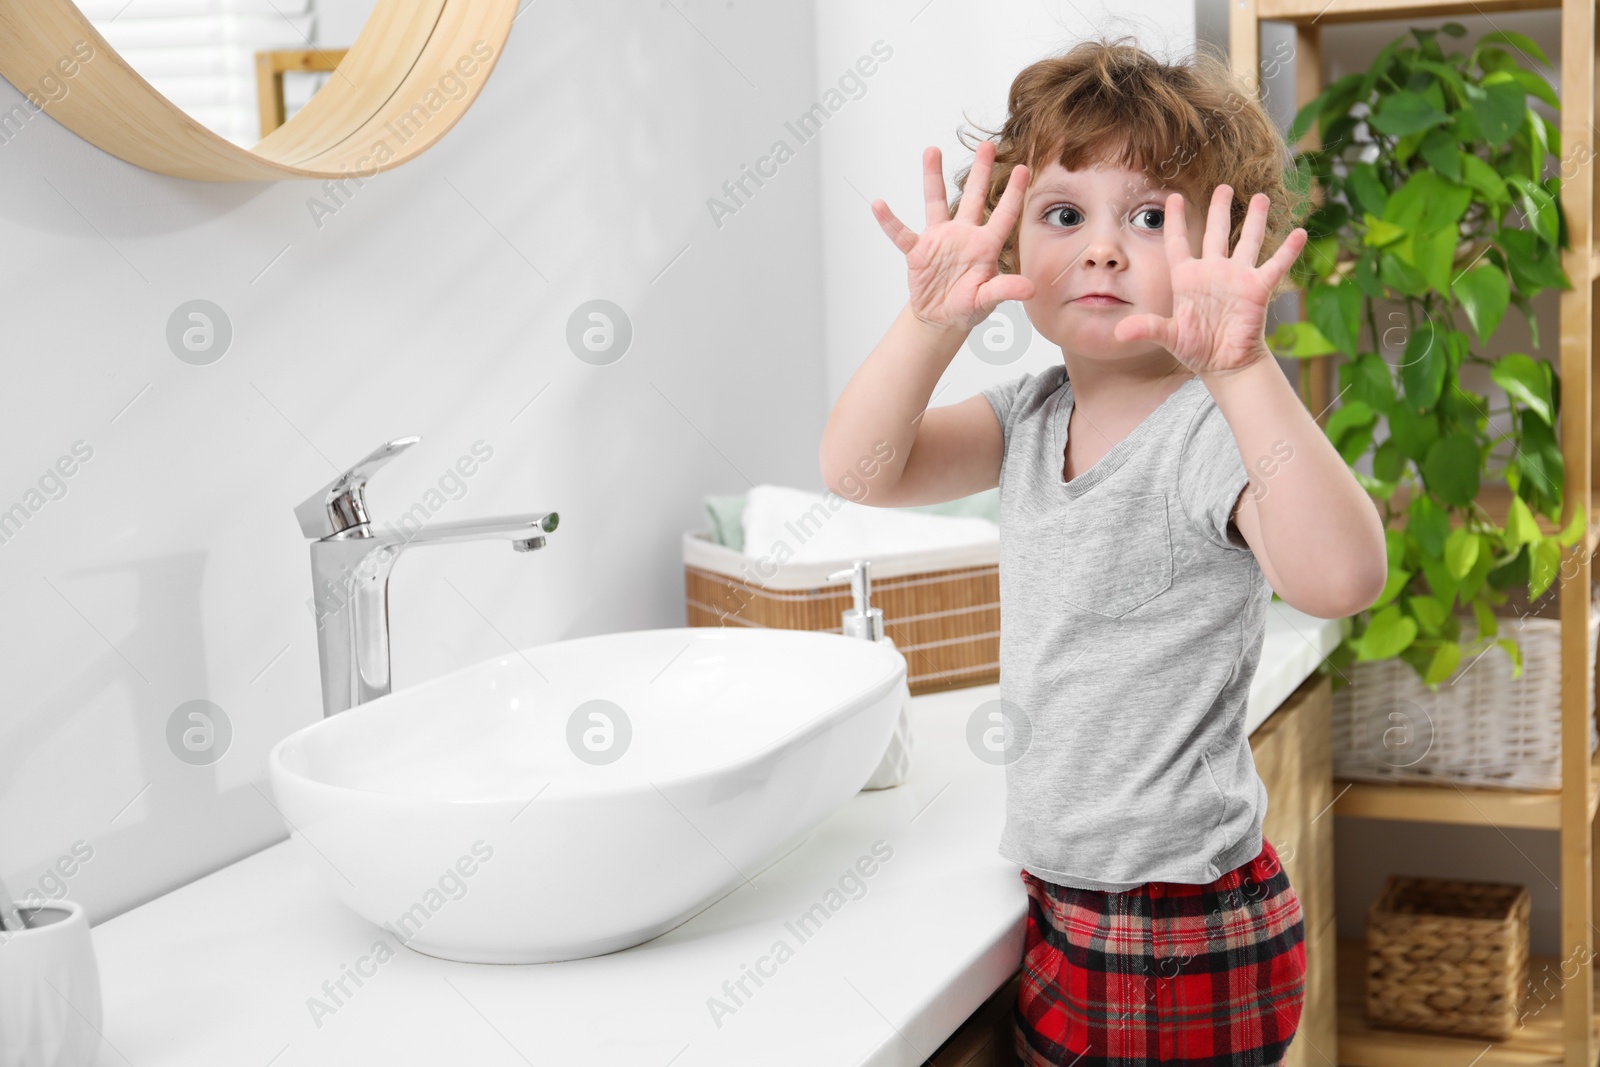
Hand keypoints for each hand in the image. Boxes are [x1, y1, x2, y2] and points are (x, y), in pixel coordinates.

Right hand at [872, 141, 1036, 334]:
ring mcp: (939, 240)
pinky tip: (879, 205)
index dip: (1014, 194)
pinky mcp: (918, 251)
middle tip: (986, 145)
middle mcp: (964, 236)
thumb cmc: (968, 306)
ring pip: (936, 203)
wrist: (941, 318)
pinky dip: (890, 221)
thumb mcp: (987, 300)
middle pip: (973, 198)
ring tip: (932, 151)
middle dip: (980, 171)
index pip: (1003, 216)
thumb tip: (1029, 289)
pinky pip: (901, 234)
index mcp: (985, 246)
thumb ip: (1004, 290)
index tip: (1024, 169)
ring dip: (933, 178)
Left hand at [1113, 185, 1306, 374]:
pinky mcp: (1257, 289)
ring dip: (1255, 220)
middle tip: (1224, 186)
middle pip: (1216, 233)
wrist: (1224, 364)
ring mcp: (1236, 278)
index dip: (1176, 221)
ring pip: (1247, 241)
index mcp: (1187, 278)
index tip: (1174, 197)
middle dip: (1220, 209)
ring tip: (1263, 197)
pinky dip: (1288, 250)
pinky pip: (1275, 266)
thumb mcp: (1169, 336)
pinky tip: (1300, 232)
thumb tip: (1121, 332)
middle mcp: (1213, 272)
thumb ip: (1148, 328)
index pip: (1179, 243)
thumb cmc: (1196, 348)